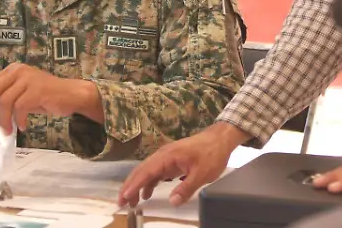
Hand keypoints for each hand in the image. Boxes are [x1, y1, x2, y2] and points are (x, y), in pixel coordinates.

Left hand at [0, 62, 77, 134]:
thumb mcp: (23, 93)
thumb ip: (7, 97)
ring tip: (7, 130)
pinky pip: (20, 108)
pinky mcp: (38, 90)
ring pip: (5, 101)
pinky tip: (23, 126)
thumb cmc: (47, 96)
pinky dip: (19, 120)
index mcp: (13, 70)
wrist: (72, 94)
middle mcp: (19, 71)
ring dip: (4, 120)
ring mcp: (29, 79)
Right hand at [118, 122, 247, 207]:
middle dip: (130, 186)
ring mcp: (167, 157)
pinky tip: (146, 194)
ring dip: (137, 186)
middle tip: (121, 203)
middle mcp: (163, 155)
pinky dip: (149, 183)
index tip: (124, 197)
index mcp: (168, 156)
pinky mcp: (172, 161)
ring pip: (147, 172)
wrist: (221, 138)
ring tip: (131, 202)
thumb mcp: (202, 173)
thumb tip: (172, 201)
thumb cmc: (212, 153)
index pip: (146, 171)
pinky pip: (156, 172)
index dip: (133, 185)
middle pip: (142, 171)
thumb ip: (186, 187)